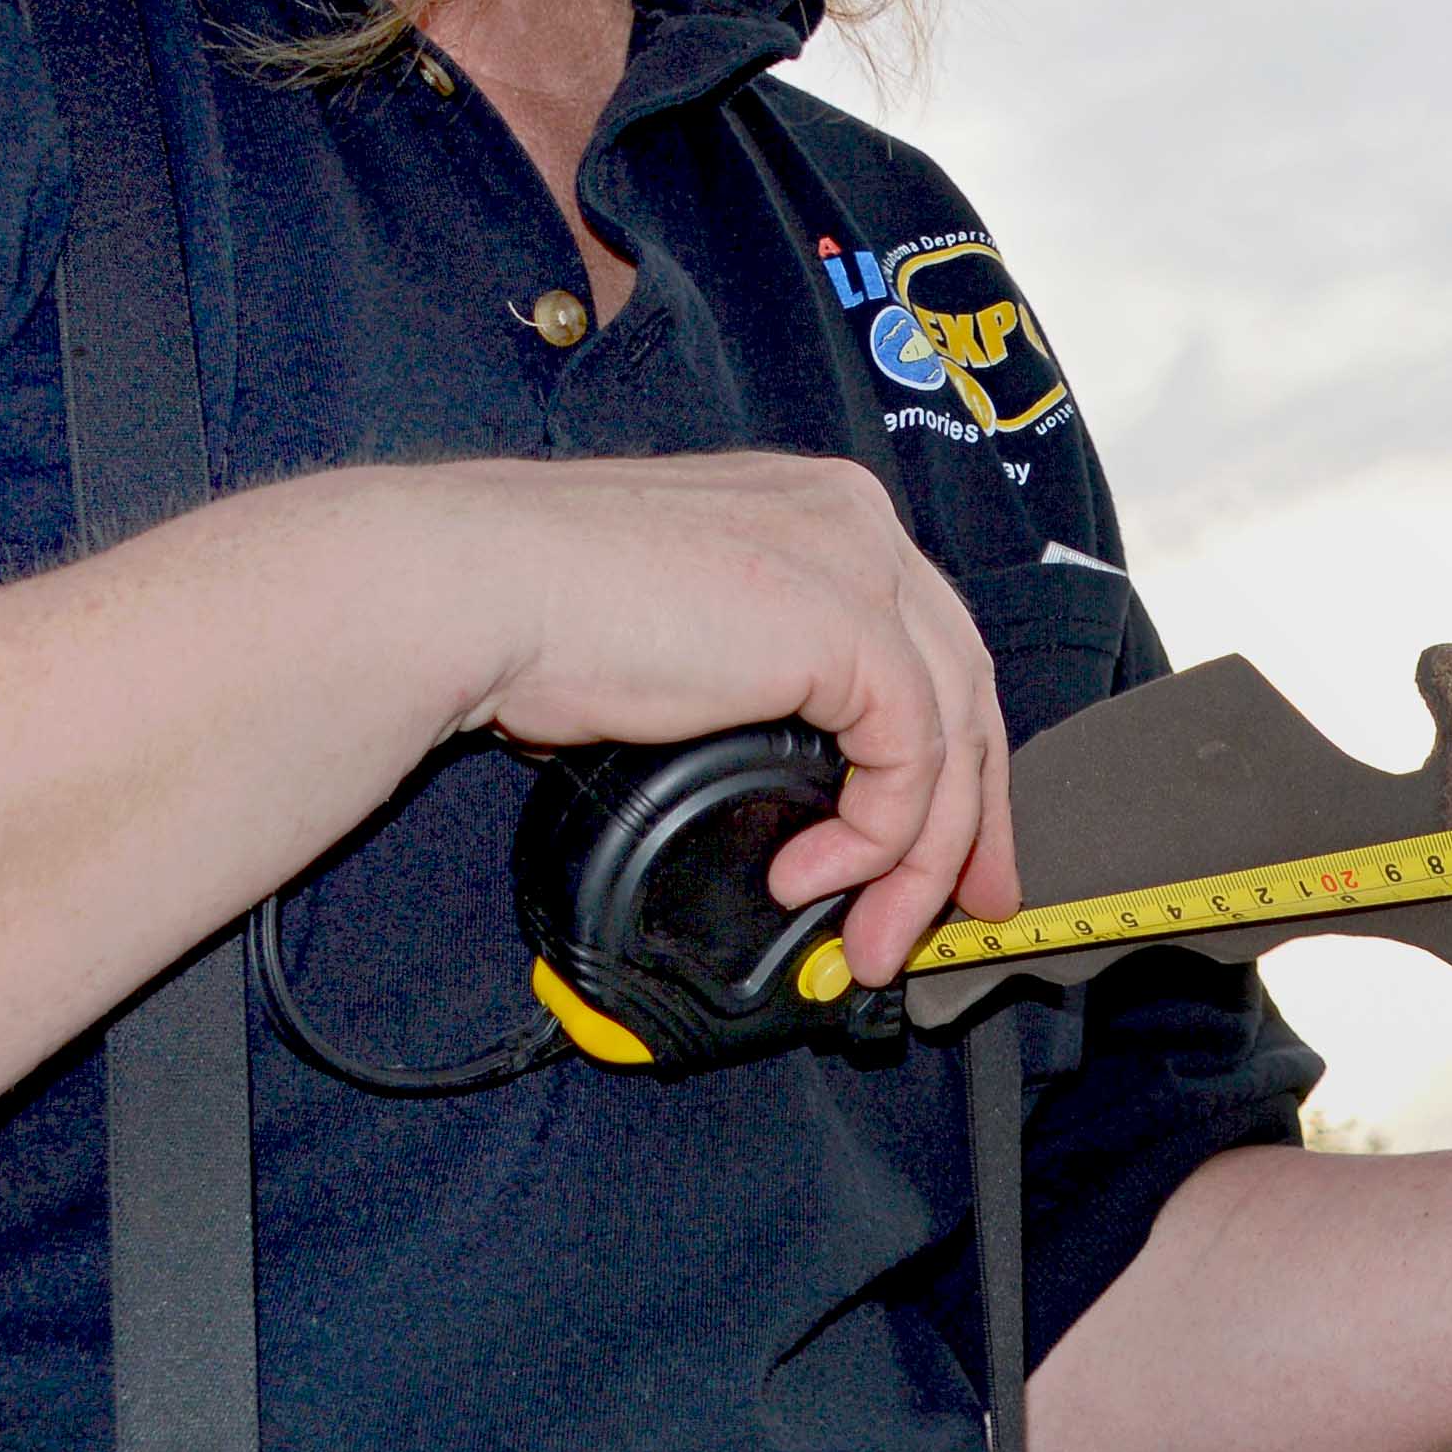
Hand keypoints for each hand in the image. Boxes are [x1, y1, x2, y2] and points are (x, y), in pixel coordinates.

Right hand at [428, 453, 1020, 986]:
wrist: (475, 589)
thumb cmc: (534, 615)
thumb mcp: (676, 651)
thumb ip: (744, 696)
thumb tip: (769, 796)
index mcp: (813, 512)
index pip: (925, 639)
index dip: (951, 752)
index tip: (946, 846)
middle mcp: (851, 520)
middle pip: (965, 681)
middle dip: (975, 812)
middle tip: (966, 908)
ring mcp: (856, 564)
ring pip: (950, 732)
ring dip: (923, 858)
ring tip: (874, 939)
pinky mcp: (845, 623)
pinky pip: (911, 757)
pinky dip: (880, 838)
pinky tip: (817, 877)